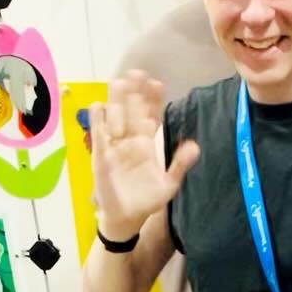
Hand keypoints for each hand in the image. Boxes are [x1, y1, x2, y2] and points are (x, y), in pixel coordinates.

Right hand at [89, 71, 199, 241]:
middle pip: (131, 111)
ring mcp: (115, 147)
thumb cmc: (146, 200)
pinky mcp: (101, 156)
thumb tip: (195, 145)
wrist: (126, 218)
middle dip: (134, 93)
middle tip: (137, 72)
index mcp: (146, 144)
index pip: (150, 117)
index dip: (152, 101)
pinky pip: (98, 136)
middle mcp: (130, 141)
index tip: (157, 83)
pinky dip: (97, 121)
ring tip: (119, 82)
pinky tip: (98, 106)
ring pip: (115, 118)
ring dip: (116, 101)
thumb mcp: (168, 183)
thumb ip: (179, 164)